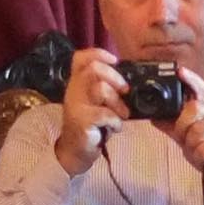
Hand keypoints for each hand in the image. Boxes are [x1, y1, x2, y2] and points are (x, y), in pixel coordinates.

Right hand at [53, 50, 130, 176]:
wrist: (76, 151)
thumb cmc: (91, 124)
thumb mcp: (96, 102)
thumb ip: (106, 88)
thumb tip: (130, 82)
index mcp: (77, 83)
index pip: (80, 58)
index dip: (98, 53)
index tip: (115, 60)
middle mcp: (73, 91)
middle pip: (93, 69)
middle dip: (115, 76)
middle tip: (125, 90)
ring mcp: (76, 106)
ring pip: (100, 89)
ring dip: (117, 102)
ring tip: (122, 114)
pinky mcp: (81, 122)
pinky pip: (104, 114)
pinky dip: (116, 121)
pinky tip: (115, 128)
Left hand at [166, 68, 203, 200]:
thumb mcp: (188, 138)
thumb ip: (173, 126)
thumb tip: (154, 117)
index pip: (202, 90)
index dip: (191, 80)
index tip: (180, 71)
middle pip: (194, 108)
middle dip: (183, 126)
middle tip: (185, 139)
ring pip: (198, 131)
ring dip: (192, 146)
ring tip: (198, 151)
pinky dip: (200, 156)